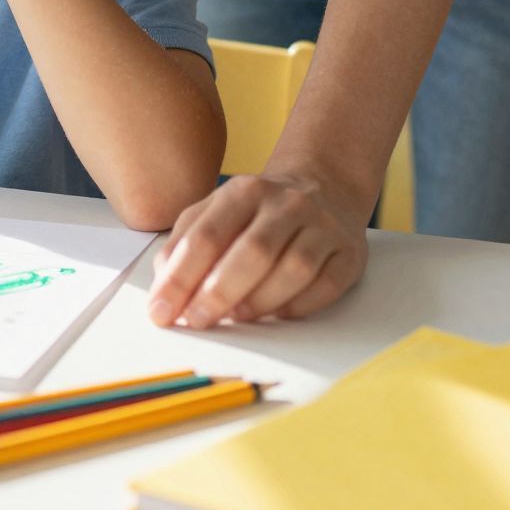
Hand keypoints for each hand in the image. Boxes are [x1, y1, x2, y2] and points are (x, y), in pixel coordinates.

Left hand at [146, 168, 370, 327]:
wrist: (323, 188)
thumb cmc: (257, 212)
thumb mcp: (215, 211)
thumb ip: (184, 243)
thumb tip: (163, 285)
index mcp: (244, 191)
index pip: (206, 236)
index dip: (180, 278)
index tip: (161, 312)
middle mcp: (286, 203)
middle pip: (252, 253)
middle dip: (218, 294)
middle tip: (197, 322)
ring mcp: (322, 226)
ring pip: (293, 270)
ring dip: (260, 302)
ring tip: (236, 317)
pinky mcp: (348, 252)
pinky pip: (326, 285)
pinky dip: (299, 306)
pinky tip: (278, 313)